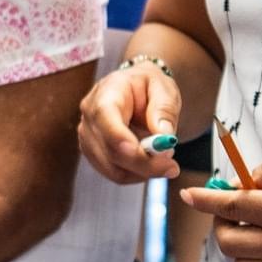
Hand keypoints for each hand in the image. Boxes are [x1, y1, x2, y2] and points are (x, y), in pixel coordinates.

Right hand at [77, 62, 183, 182]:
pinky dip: (136, 174)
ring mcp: (88, 137)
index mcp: (106, 92)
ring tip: (165, 160)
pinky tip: (151, 163)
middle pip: (110, 149)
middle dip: (143, 163)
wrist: (138, 93)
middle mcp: (90, 116)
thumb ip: (164, 110)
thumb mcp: (164, 90)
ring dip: (142, 172)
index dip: (119, 138)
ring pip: (113, 168)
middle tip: (173, 167)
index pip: (104, 116)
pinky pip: (115, 174)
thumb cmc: (150, 87)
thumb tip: (164, 136)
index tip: (141, 152)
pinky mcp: (93, 154)